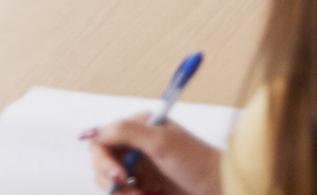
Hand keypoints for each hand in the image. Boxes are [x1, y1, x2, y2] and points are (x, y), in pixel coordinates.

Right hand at [85, 118, 223, 194]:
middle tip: (131, 190)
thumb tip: (99, 131)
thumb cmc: (196, 162)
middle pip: (101, 164)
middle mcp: (135, 146)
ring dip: (122, 194)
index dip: (103, 160)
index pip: (101, 141)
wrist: (218, 186)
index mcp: (138, 128)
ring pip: (110, 184)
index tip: (119, 176)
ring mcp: (139, 168)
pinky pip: (124, 194)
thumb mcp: (162, 142)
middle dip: (111, 181)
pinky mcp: (144, 187)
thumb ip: (128, 132)